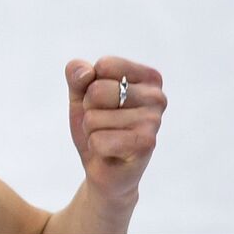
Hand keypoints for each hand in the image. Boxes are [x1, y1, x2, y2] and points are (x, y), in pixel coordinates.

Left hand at [65, 56, 164, 205]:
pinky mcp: (146, 144)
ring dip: (92, 131)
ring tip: (108, 137)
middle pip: (97, 91)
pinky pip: (98, 140)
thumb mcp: (80, 94)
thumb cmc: (97, 126)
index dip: (90, 86)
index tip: (103, 102)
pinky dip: (96, 147)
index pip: (104, 65)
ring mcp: (154, 121)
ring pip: (94, 118)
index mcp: (147, 78)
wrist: (103, 168)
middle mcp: (156, 96)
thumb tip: (85, 73)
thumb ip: (77, 74)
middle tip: (104, 123)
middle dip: (89, 110)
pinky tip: (111, 152)